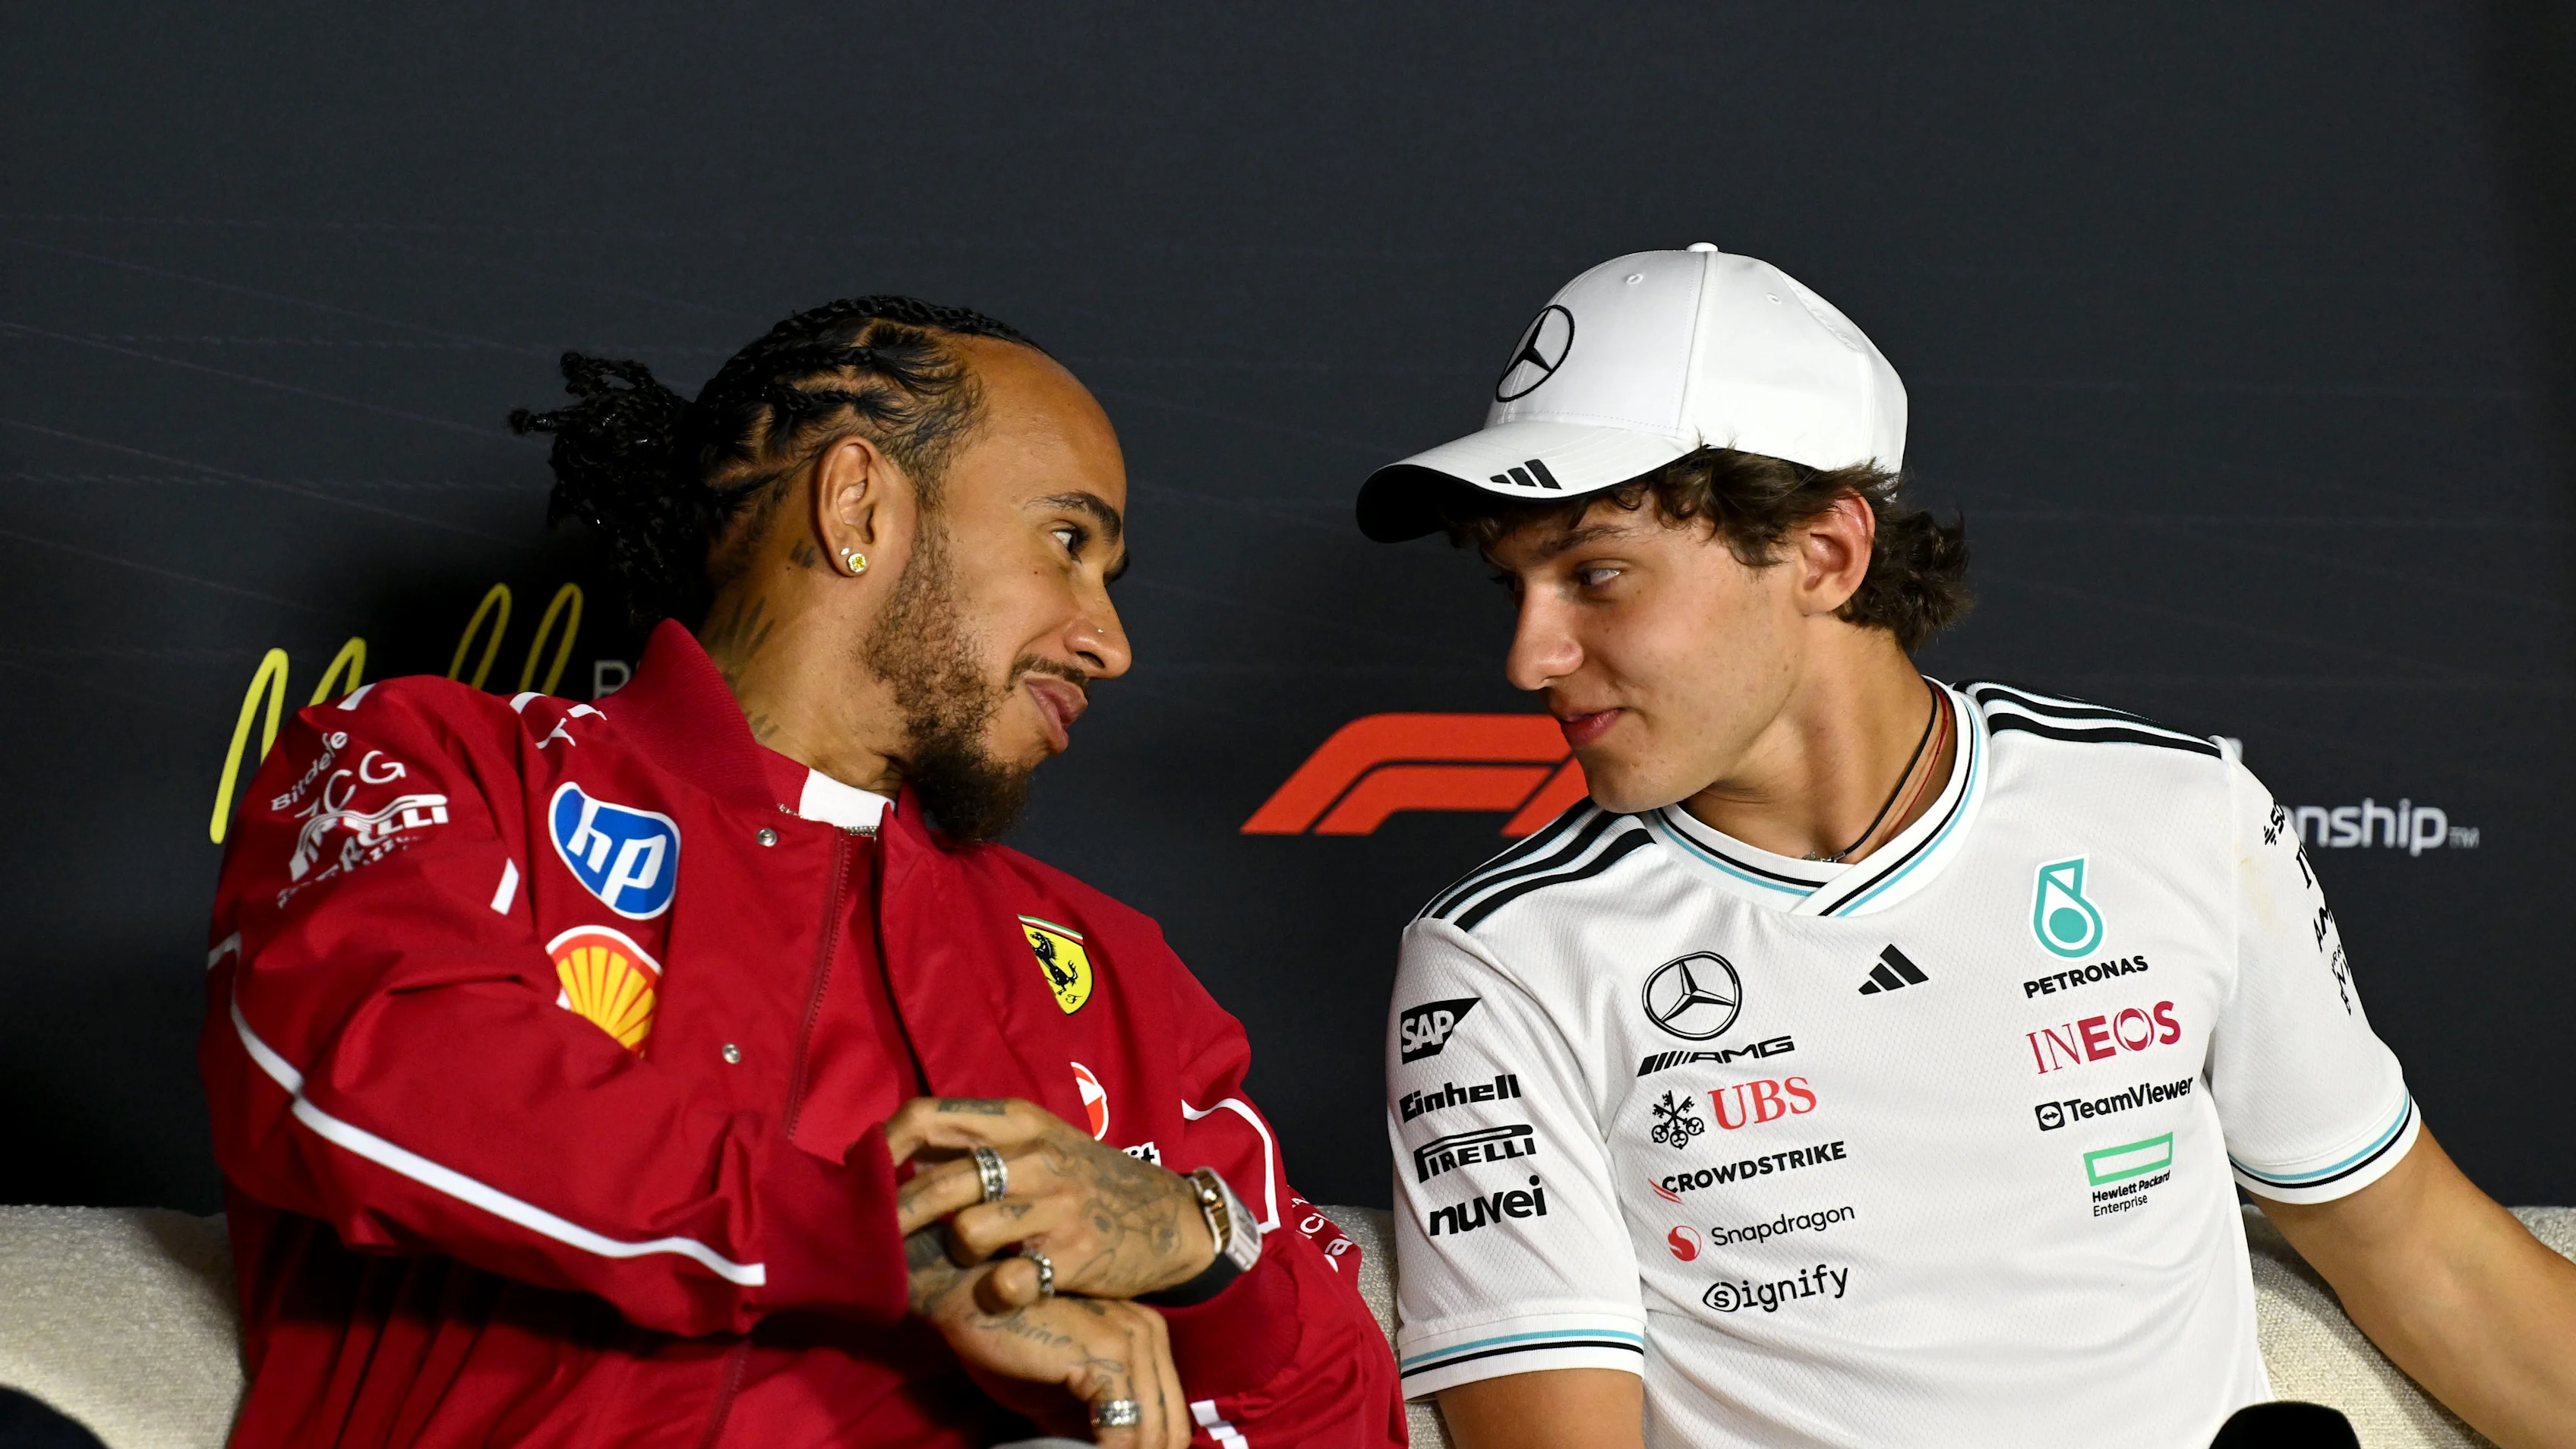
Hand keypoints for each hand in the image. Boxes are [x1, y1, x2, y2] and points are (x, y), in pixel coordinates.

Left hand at [890, 1096, 1215, 1307]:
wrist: (1170, 1218)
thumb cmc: (1085, 1182)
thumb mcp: (1038, 1145)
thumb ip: (975, 1147)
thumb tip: (897, 1157)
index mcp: (1017, 1122)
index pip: (928, 1116)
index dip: (884, 1148)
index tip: (861, 1179)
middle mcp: (1035, 1157)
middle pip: (938, 1185)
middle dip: (896, 1220)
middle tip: (875, 1245)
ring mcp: (1057, 1206)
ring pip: (967, 1233)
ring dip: (955, 1254)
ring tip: (962, 1262)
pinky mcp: (1074, 1255)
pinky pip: (1008, 1280)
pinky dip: (996, 1291)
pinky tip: (1001, 1290)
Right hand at [907, 1227, 1191, 1447]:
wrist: (971, 1295)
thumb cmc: (1009, 1338)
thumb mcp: (1061, 1386)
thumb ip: (1092, 1414)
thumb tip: (1111, 1448)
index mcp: (1145, 1335)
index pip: (1167, 1411)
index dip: (1152, 1448)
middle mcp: (1148, 1331)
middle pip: (1169, 1422)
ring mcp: (1131, 1339)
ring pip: (1152, 1429)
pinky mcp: (1106, 1352)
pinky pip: (1124, 1426)